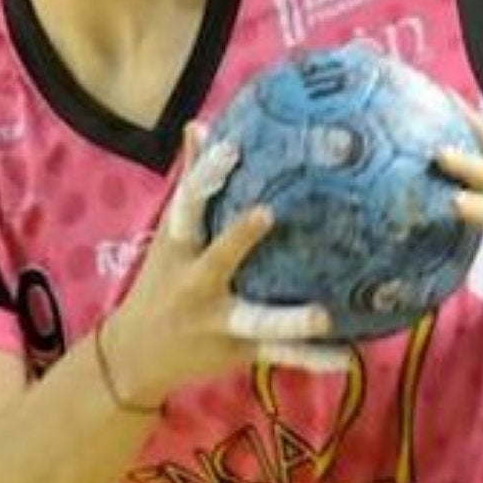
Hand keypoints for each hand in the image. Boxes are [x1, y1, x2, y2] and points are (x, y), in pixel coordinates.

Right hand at [102, 125, 345, 408]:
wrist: (134, 355)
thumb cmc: (161, 280)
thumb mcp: (170, 234)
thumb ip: (190, 181)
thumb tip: (199, 125)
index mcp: (179, 247)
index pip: (189, 206)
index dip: (207, 176)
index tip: (232, 148)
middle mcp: (195, 285)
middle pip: (216, 261)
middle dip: (238, 239)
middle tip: (268, 212)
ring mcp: (218, 321)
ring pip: (256, 320)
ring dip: (289, 319)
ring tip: (324, 315)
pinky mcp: (239, 350)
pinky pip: (279, 354)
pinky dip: (312, 358)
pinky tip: (348, 356)